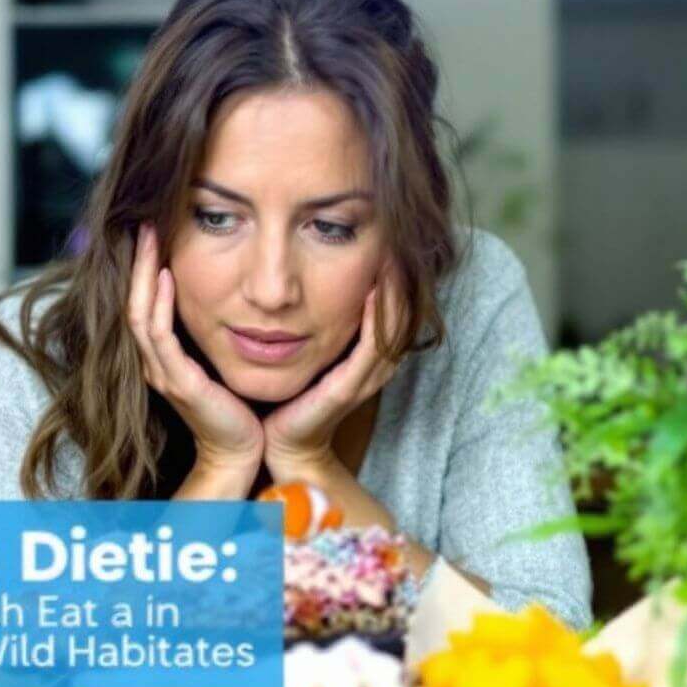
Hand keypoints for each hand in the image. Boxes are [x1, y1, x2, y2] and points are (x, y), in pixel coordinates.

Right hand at [127, 223, 263, 483]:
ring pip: (140, 313)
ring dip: (143, 273)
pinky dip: (160, 304)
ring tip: (150, 238)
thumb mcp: (219, 363)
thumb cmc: (237, 410)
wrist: (240, 453)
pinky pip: (160, 336)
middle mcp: (155, 364)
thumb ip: (213, 335)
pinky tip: (166, 276)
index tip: (154, 233)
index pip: (144, 304)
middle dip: (138, 261)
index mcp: (163, 359)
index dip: (143, 268)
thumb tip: (227, 300)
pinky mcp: (178, 383)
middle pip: (133, 302)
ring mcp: (163, 373)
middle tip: (145, 223)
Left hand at [263, 259, 403, 478]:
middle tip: (399, 244)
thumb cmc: (296, 397)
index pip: (394, 312)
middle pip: (402, 317)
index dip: (396, 280)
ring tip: (391, 260)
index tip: (391, 245)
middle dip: (402, 281)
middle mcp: (375, 367)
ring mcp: (364, 379)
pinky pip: (370, 349)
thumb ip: (323, 326)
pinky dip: (375, 320)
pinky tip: (372, 293)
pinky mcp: (346, 390)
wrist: (285, 442)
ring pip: (392, 329)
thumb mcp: (315, 354)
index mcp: (369, 358)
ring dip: (394, 294)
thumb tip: (314, 287)